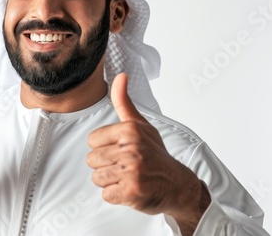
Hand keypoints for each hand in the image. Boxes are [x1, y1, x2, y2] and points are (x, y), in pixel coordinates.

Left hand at [86, 73, 208, 233]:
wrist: (178, 184)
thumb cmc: (156, 154)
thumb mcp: (141, 124)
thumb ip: (123, 102)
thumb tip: (120, 76)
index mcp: (130, 130)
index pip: (92, 140)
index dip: (104, 147)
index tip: (120, 150)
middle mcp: (131, 149)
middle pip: (92, 159)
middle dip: (106, 165)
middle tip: (125, 166)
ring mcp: (131, 171)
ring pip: (97, 177)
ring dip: (110, 181)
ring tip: (127, 177)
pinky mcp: (131, 191)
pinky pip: (106, 194)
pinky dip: (116, 195)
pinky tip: (130, 188)